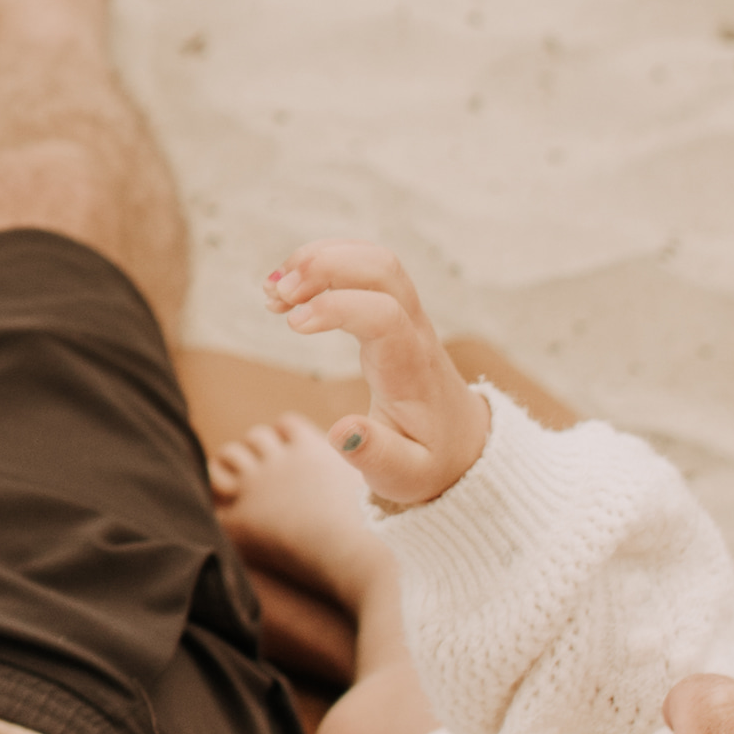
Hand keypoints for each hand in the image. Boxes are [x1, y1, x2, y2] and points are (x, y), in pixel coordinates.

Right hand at [260, 246, 487, 509]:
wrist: (460, 443)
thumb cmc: (428, 459)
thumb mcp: (404, 474)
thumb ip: (375, 455)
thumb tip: (342, 432)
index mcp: (412, 368)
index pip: (383, 314)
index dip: (337, 306)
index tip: (292, 324)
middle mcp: (413, 331)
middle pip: (382, 268)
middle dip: (325, 265)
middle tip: (276, 295)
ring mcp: (405, 315)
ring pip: (373, 258)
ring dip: (319, 260)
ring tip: (272, 292)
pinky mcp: (392, 311)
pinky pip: (364, 267)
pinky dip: (324, 263)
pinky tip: (288, 288)